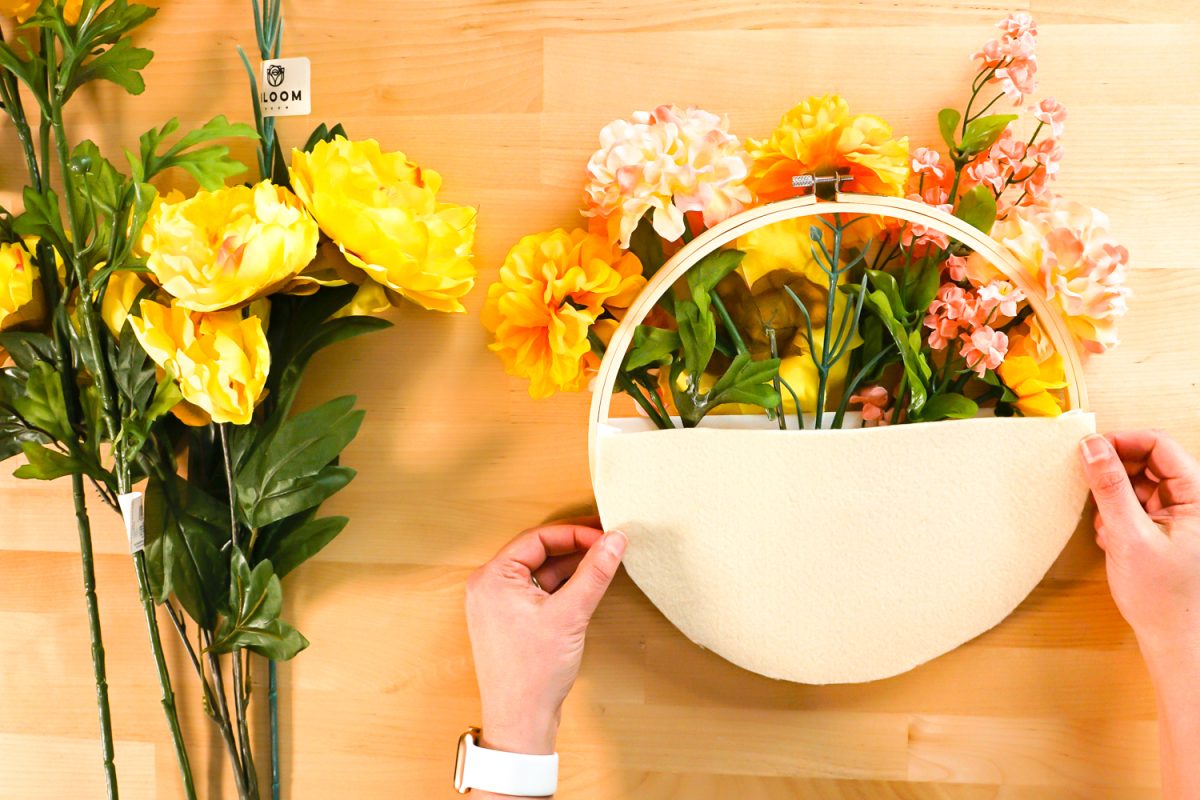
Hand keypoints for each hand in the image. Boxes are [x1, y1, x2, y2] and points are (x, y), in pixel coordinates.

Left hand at [465, 522, 626, 756]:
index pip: (537, 538)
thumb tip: (615, 539)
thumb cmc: (533, 673)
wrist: (520, 721)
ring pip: (541, 573)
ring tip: (604, 563)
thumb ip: (595, 572)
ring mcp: (498, 605)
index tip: (605, 535)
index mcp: (492, 578)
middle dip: (575, 547)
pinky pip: (539, 592)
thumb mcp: (570, 614)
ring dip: (571, 567)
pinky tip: (588, 586)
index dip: (575, 532)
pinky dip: (563, 587)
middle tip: (608, 543)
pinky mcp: (510, 621)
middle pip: (538, 552)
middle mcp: (489, 587)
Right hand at [1079, 431, 1199, 666]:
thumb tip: (1091, 447)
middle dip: (1115, 473)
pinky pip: (1132, 505)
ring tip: (1105, 526)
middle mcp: (1191, 501)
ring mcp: (1176, 515)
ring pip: (1136, 484)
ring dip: (1112, 498)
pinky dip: (1114, 516)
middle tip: (1090, 490)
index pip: (1160, 446)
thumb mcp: (1129, 536)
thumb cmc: (1162, 595)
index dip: (1124, 441)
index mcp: (1198, 497)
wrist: (1174, 639)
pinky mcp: (1161, 529)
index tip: (1089, 450)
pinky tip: (1110, 539)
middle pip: (1147, 462)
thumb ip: (1109, 488)